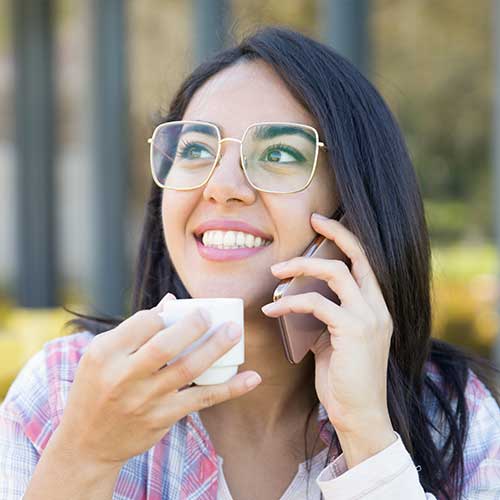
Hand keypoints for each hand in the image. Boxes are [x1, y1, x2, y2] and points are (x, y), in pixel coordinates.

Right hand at [57, 293, 261, 468]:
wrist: (87, 442)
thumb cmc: (96, 388)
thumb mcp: (102, 355)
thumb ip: (136, 329)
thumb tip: (171, 302)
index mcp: (105, 353)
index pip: (143, 323)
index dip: (165, 313)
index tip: (179, 311)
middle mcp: (123, 376)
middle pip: (166, 345)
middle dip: (194, 325)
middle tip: (211, 314)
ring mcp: (145, 399)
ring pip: (188, 369)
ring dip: (216, 348)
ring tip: (235, 331)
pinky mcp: (163, 418)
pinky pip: (202, 399)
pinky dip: (230, 388)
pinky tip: (252, 378)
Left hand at [261, 213, 395, 465]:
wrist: (361, 414)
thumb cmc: (345, 379)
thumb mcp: (334, 341)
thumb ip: (324, 319)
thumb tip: (300, 303)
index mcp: (375, 306)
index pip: (363, 262)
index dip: (345, 238)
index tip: (322, 222)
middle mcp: (377, 306)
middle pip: (357, 256)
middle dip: (334, 233)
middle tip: (310, 221)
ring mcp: (368, 317)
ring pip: (335, 273)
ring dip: (301, 267)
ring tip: (276, 273)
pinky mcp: (354, 330)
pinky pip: (316, 303)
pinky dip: (290, 302)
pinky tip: (272, 308)